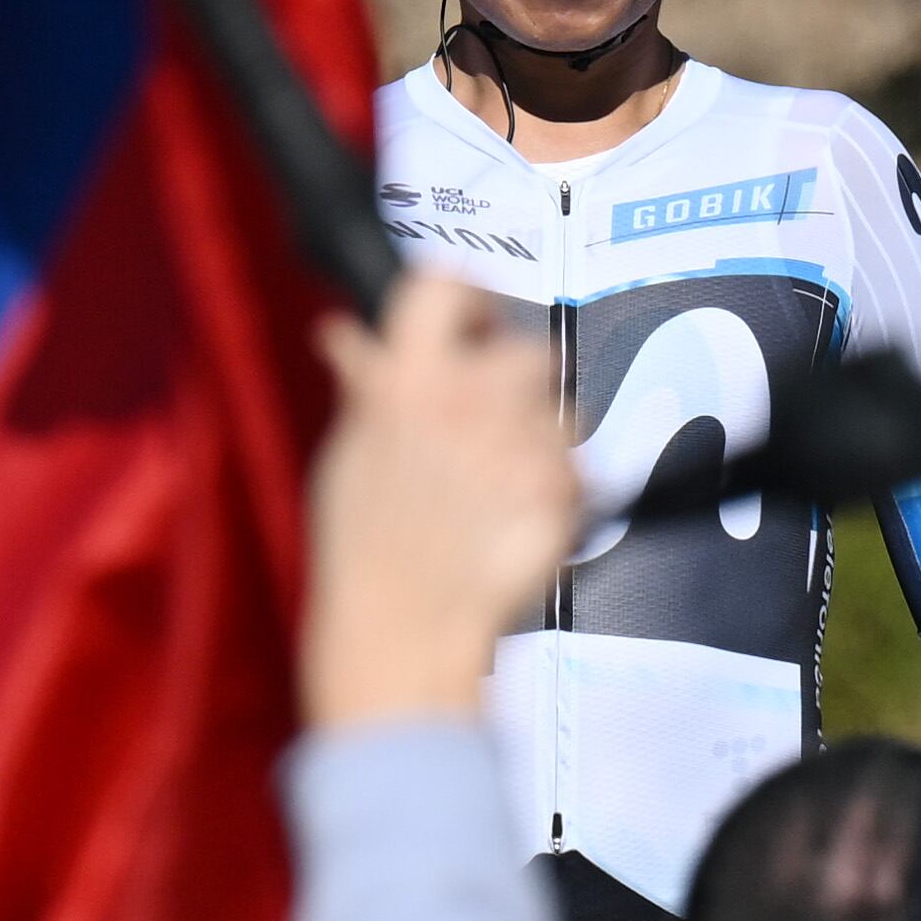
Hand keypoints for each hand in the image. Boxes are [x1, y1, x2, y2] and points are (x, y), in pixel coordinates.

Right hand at [301, 270, 576, 729]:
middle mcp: (469, 400)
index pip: (443, 285)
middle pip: (526, 349)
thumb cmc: (363, 555)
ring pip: (561, 410)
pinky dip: (558, 487)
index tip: (466, 319)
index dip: (463, 297)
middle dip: (516, 379)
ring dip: (540, 436)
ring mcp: (521, 444)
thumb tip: (348, 339)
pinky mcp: (562, 490)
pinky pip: (576, 468)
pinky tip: (516, 517)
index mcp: (405, 382)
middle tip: (487, 420)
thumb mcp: (344, 459)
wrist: (403, 635)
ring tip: (498, 485)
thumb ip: (363, 390)